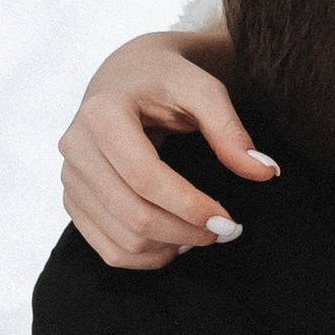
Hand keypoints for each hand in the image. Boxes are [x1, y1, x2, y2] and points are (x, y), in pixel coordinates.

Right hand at [58, 32, 274, 267]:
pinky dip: (149, 256)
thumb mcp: (203, 90)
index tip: (230, 220)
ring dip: (171, 246)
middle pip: (133, 214)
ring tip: (205, 232)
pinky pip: (109, 249)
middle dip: (187, 232)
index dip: (190, 207)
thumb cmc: (167, 81)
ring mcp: (69, 178)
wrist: (126, 77)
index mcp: (102, 113)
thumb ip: (231, 130)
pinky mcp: (72, 201)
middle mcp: (75, 147)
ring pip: (122, 239)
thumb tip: (265, 171)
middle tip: (227, 230)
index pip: (146, 178)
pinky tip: (177, 239)